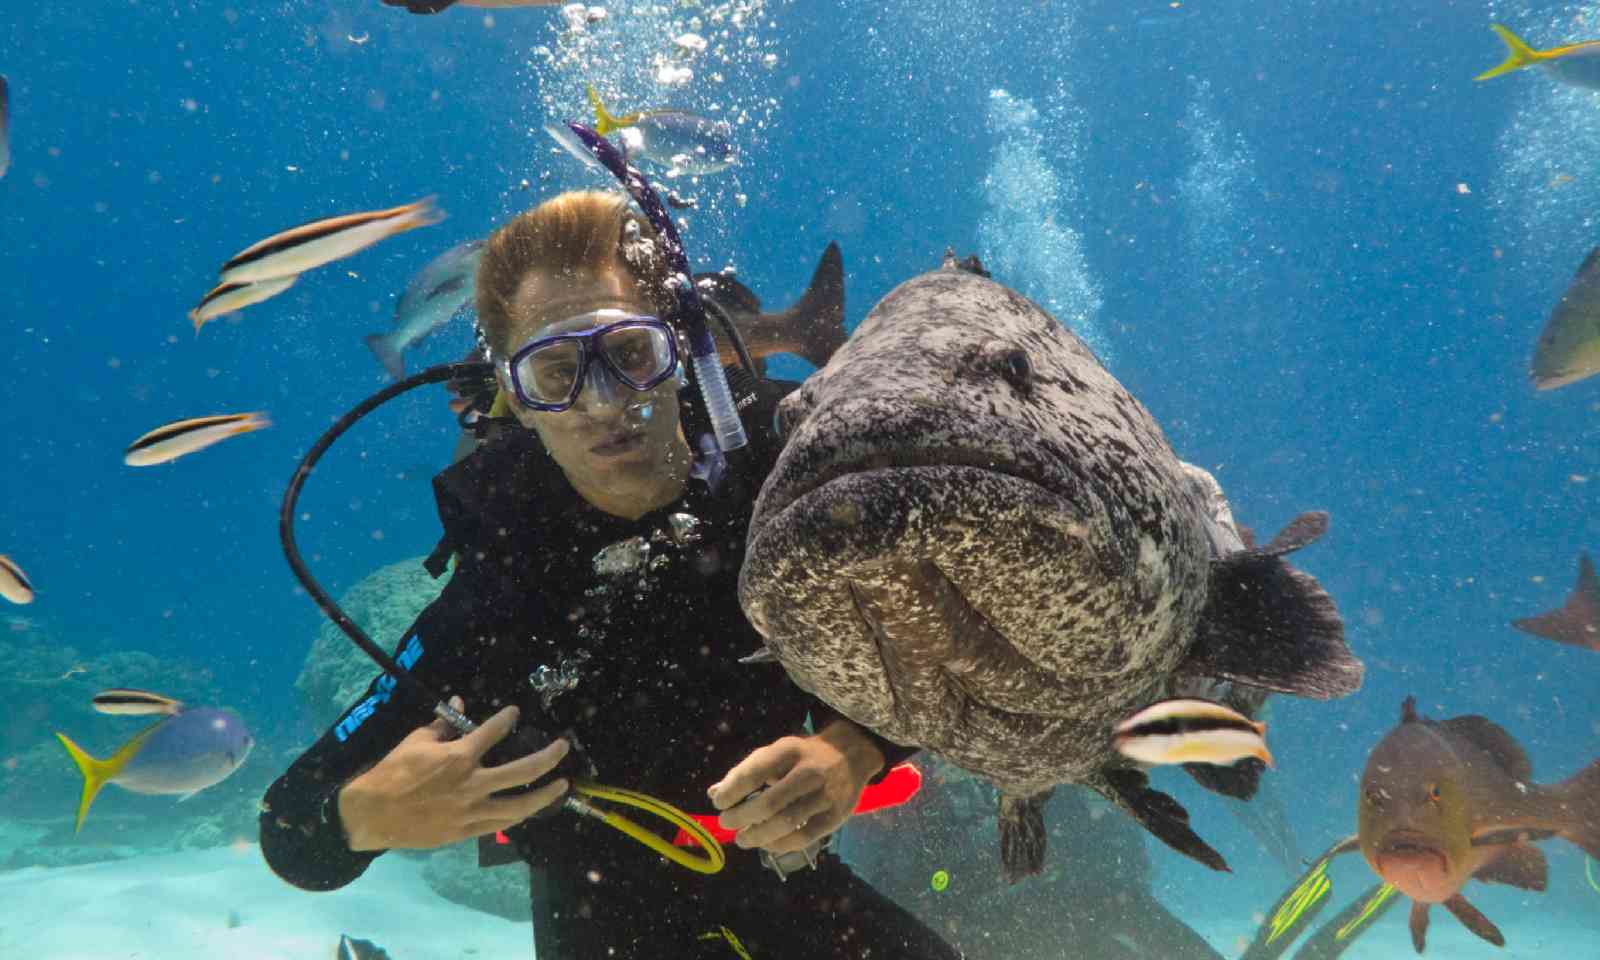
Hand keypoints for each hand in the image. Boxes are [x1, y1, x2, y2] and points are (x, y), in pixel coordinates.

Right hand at [338, 696, 569, 850]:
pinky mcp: (465, 831)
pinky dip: (518, 816)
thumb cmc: (392, 773)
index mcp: (459, 756)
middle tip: (563, 747)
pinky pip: (499, 824)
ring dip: (544, 795)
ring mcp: (470, 810)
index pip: (493, 732)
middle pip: (522, 770)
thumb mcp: (415, 741)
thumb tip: (459, 704)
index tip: (514, 713)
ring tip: (562, 786)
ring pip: (518, 805)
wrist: (372, 813)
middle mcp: (471, 783)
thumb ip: (442, 725)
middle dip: (548, 757)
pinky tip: (530, 810)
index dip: (507, 719)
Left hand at [706, 720, 884, 854]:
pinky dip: (779, 845)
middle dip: (741, 817)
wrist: (851, 754)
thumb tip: (714, 793)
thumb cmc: (803, 756)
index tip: (719, 803)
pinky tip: (766, 844)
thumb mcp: (776, 753)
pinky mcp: (835, 816)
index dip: (732, 791)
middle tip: (726, 822)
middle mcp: (808, 771)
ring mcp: (824, 795)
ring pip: (785, 823)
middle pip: (768, 803)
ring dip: (757, 836)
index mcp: (789, 750)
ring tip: (742, 838)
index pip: (755, 772)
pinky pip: (803, 838)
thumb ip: (747, 771)